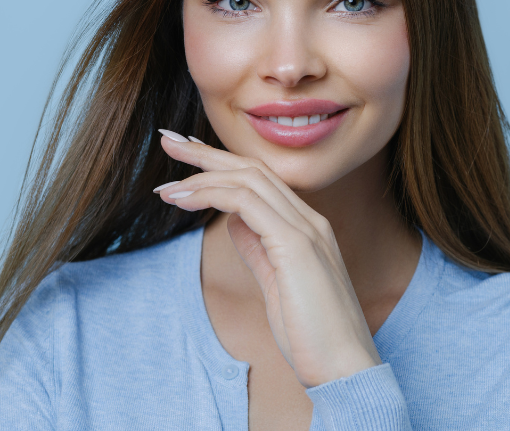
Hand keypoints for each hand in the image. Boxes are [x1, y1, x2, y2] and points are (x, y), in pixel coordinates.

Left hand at [154, 130, 381, 386]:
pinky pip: (247, 202)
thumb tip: (234, 222)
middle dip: (207, 154)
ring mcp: (306, 229)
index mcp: (307, 228)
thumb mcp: (277, 284)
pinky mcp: (296, 245)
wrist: (344, 368)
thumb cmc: (311, 335)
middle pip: (253, 168)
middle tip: (169, 141)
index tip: (187, 160)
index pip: (260, 180)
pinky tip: (183, 200)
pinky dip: (211, 194)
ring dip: (202, 175)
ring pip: (249, 178)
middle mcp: (309, 220)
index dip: (222, 165)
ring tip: (165, 185)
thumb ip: (258, 247)